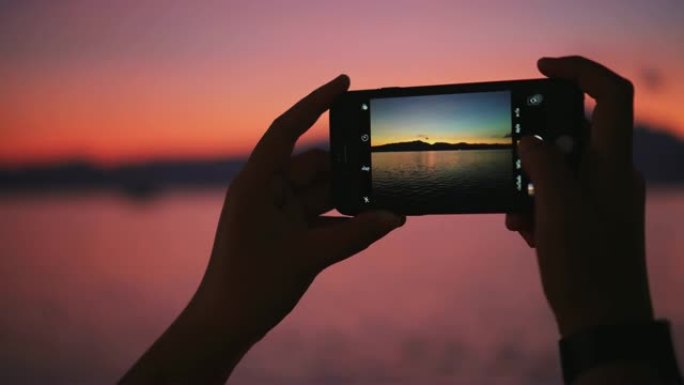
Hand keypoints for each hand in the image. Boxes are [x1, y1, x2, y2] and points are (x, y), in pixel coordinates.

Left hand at [201, 74, 404, 339]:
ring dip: (348, 198)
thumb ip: (356, 234)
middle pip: (313, 166)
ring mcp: (274, 211)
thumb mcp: (311, 256)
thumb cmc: (253, 286)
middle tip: (384, 170)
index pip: (287, 130)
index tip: (344, 83)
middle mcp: (264, 191)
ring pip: (320, 192)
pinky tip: (371, 224)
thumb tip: (396, 217)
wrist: (226, 325)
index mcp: (256, 183)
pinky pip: (320, 215)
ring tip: (384, 203)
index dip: (315, 103)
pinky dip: (342, 219)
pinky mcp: (284, 231)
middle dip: (347, 169)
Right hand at [506, 56, 652, 336]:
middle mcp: (611, 174)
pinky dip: (535, 206)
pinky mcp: (589, 219)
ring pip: (559, 169)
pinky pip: (558, 196)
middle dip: (535, 149)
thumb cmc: (586, 267)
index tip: (541, 69)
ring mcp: (601, 198)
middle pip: (573, 134)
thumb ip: (544, 164)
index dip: (579, 71)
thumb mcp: (557, 209)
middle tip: (511, 167)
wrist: (602, 320)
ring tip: (517, 215)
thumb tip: (530, 140)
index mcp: (612, 164)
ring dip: (529, 185)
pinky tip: (524, 230)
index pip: (610, 95)